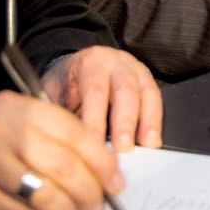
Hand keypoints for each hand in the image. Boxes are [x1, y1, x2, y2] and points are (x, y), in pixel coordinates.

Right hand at [0, 91, 121, 209]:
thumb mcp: (18, 111)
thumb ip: (55, 129)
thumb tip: (102, 165)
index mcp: (19, 109)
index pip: (75, 135)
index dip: (102, 162)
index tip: (116, 181)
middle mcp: (3, 135)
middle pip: (64, 168)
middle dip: (90, 192)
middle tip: (99, 205)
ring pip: (43, 196)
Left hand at [43, 46, 161, 151]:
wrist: (76, 68)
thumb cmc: (66, 85)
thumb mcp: (54, 94)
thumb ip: (61, 115)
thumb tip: (65, 142)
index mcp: (90, 62)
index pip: (94, 91)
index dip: (95, 120)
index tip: (93, 145)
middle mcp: (116, 62)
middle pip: (124, 90)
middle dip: (125, 121)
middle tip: (123, 147)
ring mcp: (135, 70)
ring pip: (145, 93)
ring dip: (147, 122)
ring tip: (146, 145)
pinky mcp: (147, 81)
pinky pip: (155, 99)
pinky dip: (155, 121)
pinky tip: (153, 140)